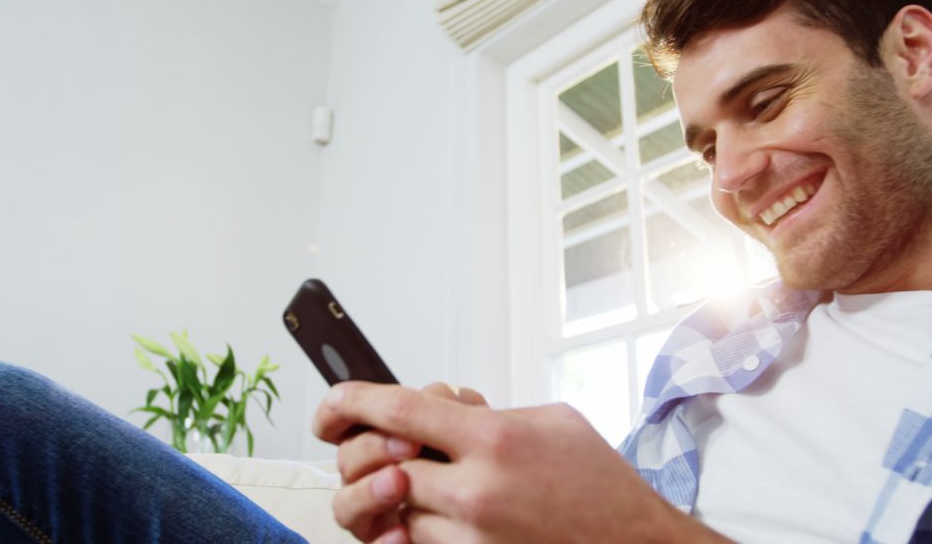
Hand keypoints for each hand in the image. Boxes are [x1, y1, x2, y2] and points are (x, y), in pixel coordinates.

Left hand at [314, 382, 727, 543]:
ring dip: (396, 493)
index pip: (399, 408)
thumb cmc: (599, 483)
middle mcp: (475, 490)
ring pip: (395, 510)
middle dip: (368, 453)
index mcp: (495, 439)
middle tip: (379, 447)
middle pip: (380, 464)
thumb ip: (488, 413)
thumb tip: (442, 409)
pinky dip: (413, 527)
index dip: (352, 400)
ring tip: (420, 481)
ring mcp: (471, 536)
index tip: (331, 403)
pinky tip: (432, 511)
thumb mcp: (551, 420)